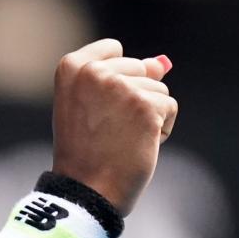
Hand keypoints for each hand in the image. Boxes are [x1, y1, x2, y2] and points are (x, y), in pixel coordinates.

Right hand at [50, 39, 177, 215]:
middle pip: (139, 68)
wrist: (87, 188)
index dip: (117, 79)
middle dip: (134, 97)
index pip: (113, 49)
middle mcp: (92, 71)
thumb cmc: (87, 150)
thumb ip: (123, 77)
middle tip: (108, 128)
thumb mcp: (93, 105)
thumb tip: (163, 63)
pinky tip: (137, 144)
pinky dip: (161, 128)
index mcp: (70, 67)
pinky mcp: (144, 104)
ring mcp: (119, 87)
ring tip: (121, 137)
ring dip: (149, 114)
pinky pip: (168, 106)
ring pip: (157, 88)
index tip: (98, 107)